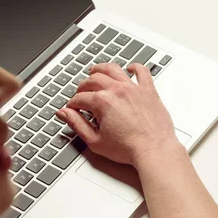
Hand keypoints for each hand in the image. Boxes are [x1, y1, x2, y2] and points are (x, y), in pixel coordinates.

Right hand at [56, 63, 178, 167]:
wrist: (154, 150)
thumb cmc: (129, 148)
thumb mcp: (95, 141)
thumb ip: (77, 124)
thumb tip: (64, 113)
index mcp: (102, 102)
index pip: (80, 98)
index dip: (72, 104)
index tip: (72, 109)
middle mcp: (117, 90)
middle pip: (93, 80)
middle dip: (83, 86)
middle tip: (81, 93)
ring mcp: (134, 89)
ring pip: (113, 69)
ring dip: (101, 69)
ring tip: (95, 71)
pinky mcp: (149, 91)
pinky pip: (142, 72)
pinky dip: (135, 67)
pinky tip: (130, 68)